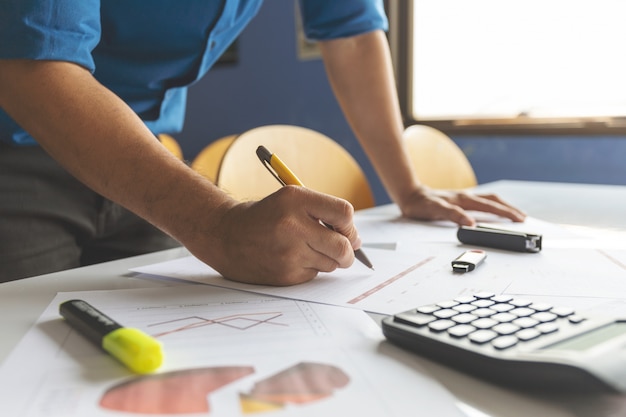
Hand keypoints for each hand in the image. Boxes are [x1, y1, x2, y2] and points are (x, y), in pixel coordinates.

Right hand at [193, 186, 360, 285]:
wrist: (224, 235)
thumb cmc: (264, 216)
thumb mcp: (290, 200)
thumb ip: (323, 213)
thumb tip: (356, 241)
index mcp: (296, 199)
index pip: (344, 213)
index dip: (349, 225)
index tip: (346, 230)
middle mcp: (292, 225)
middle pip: (343, 246)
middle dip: (349, 251)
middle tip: (343, 251)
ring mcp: (289, 252)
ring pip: (332, 263)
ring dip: (327, 259)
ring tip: (306, 250)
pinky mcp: (285, 274)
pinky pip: (314, 275)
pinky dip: (309, 269)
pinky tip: (291, 259)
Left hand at [398, 187, 525, 225]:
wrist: (409, 195)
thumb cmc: (420, 204)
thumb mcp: (435, 211)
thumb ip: (453, 216)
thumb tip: (471, 224)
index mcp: (463, 199)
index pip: (490, 206)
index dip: (505, 213)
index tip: (519, 219)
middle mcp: (465, 196)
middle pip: (494, 201)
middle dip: (509, 209)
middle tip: (524, 218)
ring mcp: (463, 197)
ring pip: (489, 199)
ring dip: (503, 206)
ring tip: (515, 214)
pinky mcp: (459, 200)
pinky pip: (481, 201)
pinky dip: (492, 205)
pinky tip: (493, 210)